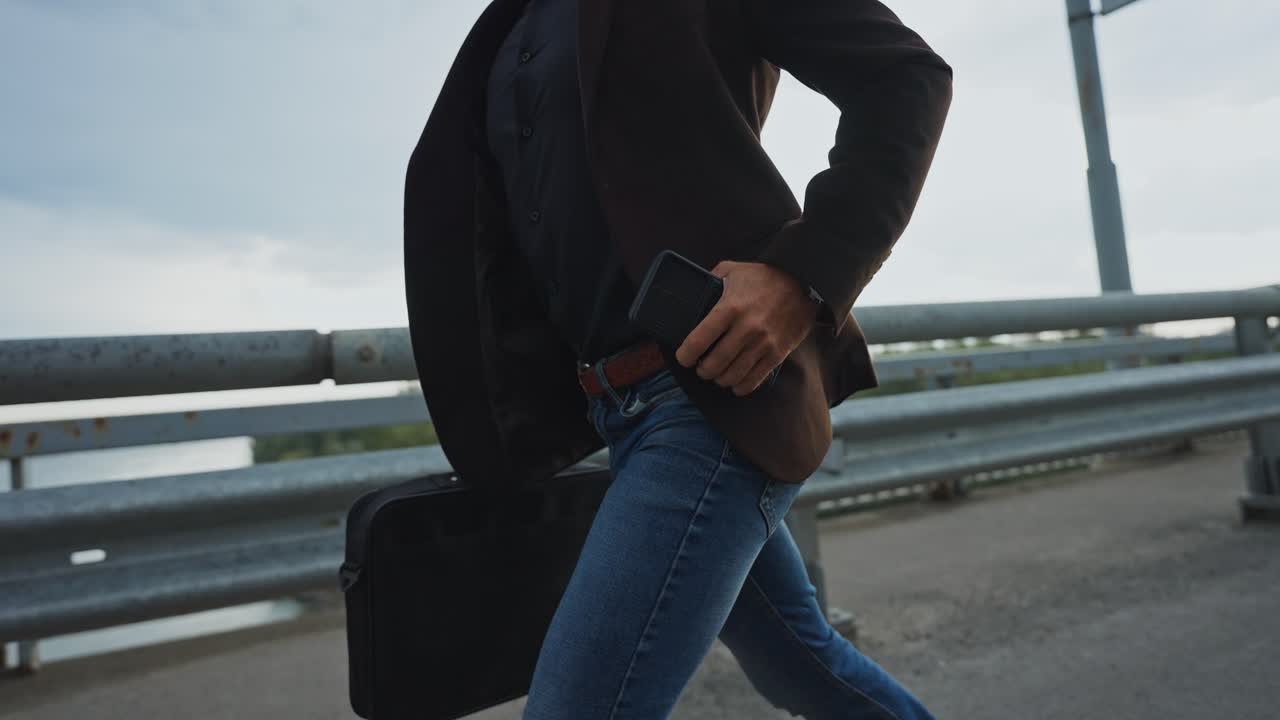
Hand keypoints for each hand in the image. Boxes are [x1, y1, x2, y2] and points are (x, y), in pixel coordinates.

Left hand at [674, 260, 818, 395]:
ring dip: (719, 380)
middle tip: (701, 367)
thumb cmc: (763, 277)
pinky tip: (735, 383)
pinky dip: (740, 387)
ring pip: (732, 376)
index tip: (683, 358)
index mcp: (730, 308)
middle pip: (714, 364)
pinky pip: (753, 380)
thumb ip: (711, 279)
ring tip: (717, 374)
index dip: (685, 355)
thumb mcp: (733, 269)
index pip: (699, 340)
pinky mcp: (777, 354)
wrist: (802, 282)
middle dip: (702, 370)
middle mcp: (746, 328)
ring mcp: (763, 343)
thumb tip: (694, 292)